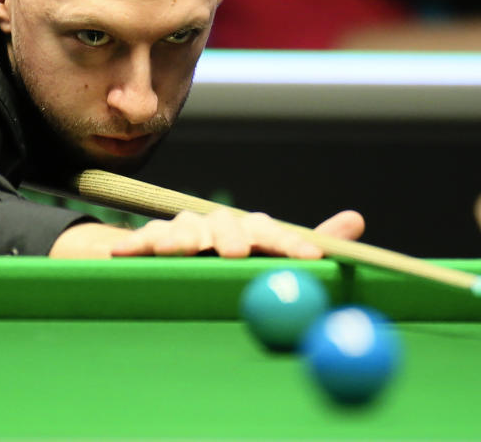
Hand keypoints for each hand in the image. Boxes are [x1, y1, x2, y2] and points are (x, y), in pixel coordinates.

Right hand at [48, 209, 364, 258]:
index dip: (291, 245)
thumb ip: (309, 244)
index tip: (309, 259)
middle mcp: (218, 226)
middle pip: (227, 224)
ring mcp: (183, 231)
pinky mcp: (151, 241)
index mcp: (252, 231)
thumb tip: (357, 219)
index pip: (274, 233)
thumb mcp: (272, 257)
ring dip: (184, 238)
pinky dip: (137, 245)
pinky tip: (124, 253)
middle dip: (233, 236)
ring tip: (183, 250)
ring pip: (185, 229)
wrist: (174, 254)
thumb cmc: (230, 262)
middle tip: (236, 253)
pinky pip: (145, 240)